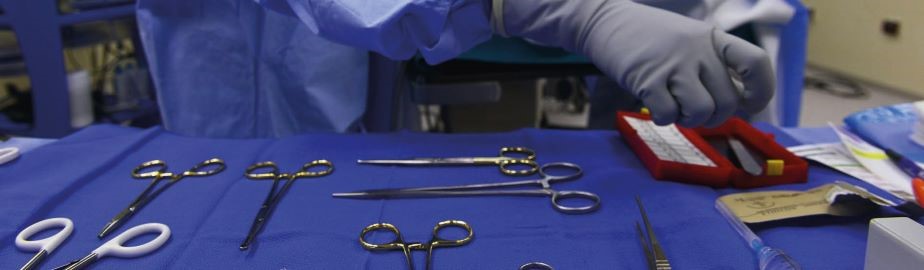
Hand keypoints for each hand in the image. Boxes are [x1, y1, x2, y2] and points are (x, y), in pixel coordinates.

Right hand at [500, 0, 774, 125]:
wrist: (604, 22)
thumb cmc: (649, 38)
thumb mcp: (689, 39)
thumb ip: (712, 64)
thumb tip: (737, 103)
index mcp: (714, 38)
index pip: (756, 63)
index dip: (761, 91)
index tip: (750, 104)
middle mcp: (699, 49)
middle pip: (729, 101)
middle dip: (714, 117)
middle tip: (695, 112)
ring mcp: (674, 64)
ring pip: (703, 112)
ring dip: (690, 120)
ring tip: (675, 109)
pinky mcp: (648, 79)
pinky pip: (669, 115)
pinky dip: (664, 118)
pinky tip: (654, 105)